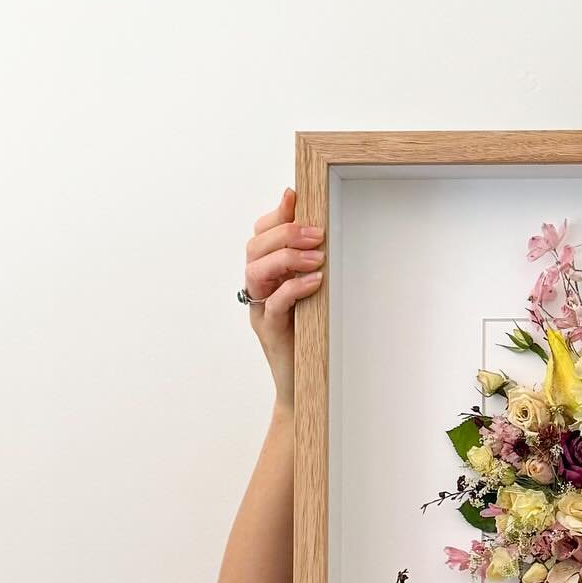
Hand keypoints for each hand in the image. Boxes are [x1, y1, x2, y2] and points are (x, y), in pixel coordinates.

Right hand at [243, 186, 325, 409]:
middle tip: (317, 233)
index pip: (259, 236)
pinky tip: (314, 281)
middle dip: (284, 233)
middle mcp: (258, 290)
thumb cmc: (315, 338)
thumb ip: (314, 267)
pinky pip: (273, 304)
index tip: (295, 196)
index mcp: (266, 276)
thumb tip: (327, 231)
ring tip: (318, 257)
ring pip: (256, 272)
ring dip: (287, 258)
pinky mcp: (270, 332)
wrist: (307, 386)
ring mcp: (260, 310)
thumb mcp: (316, 295)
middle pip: (254, 249)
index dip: (275, 215)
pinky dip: (292, 289)